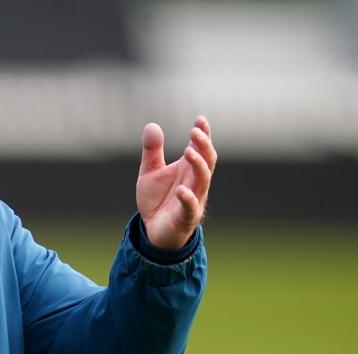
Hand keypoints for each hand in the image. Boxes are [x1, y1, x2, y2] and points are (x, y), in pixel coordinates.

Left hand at [136, 115, 216, 249]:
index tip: (200, 118)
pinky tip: (180, 190)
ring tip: (188, 151)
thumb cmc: (158, 200)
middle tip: (195, 131)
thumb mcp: (150, 172)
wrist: (154, 231)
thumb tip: (152, 125)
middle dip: (203, 145)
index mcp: (188, 169)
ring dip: (198, 165)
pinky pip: (190, 207)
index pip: (201, 148)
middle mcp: (195, 181)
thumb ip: (152, 151)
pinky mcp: (186, 216)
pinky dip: (187, 198)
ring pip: (203, 180)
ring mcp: (194, 198)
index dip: (203, 134)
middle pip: (207, 161)